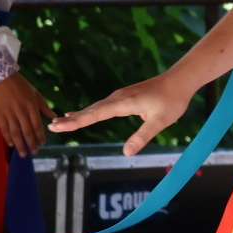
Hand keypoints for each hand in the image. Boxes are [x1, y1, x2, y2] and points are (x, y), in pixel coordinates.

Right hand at [0, 73, 55, 157]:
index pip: (37, 125)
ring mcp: (9, 113)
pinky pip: (4, 128)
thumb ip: (44, 106)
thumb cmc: (20, 85)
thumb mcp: (35, 93)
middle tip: (34, 152)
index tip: (43, 143)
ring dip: (20, 144)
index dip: (40, 136)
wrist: (0, 77)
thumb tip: (54, 116)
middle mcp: (21, 111)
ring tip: (23, 153)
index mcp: (31, 106)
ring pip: (15, 132)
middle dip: (31, 143)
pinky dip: (8, 137)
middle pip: (27, 131)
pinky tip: (11, 144)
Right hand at [48, 71, 193, 156]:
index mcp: (125, 103)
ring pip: (95, 107)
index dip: (77, 122)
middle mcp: (118, 97)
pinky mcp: (123, 97)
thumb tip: (126, 153)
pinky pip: (101, 105)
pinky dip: (88, 111)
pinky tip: (79, 114)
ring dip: (77, 116)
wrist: (180, 80)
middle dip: (72, 120)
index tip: (60, 126)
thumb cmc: (173, 100)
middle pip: (91, 110)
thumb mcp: (160, 121)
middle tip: (52, 127)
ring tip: (59, 123)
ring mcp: (120, 96)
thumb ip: (143, 136)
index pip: (96, 114)